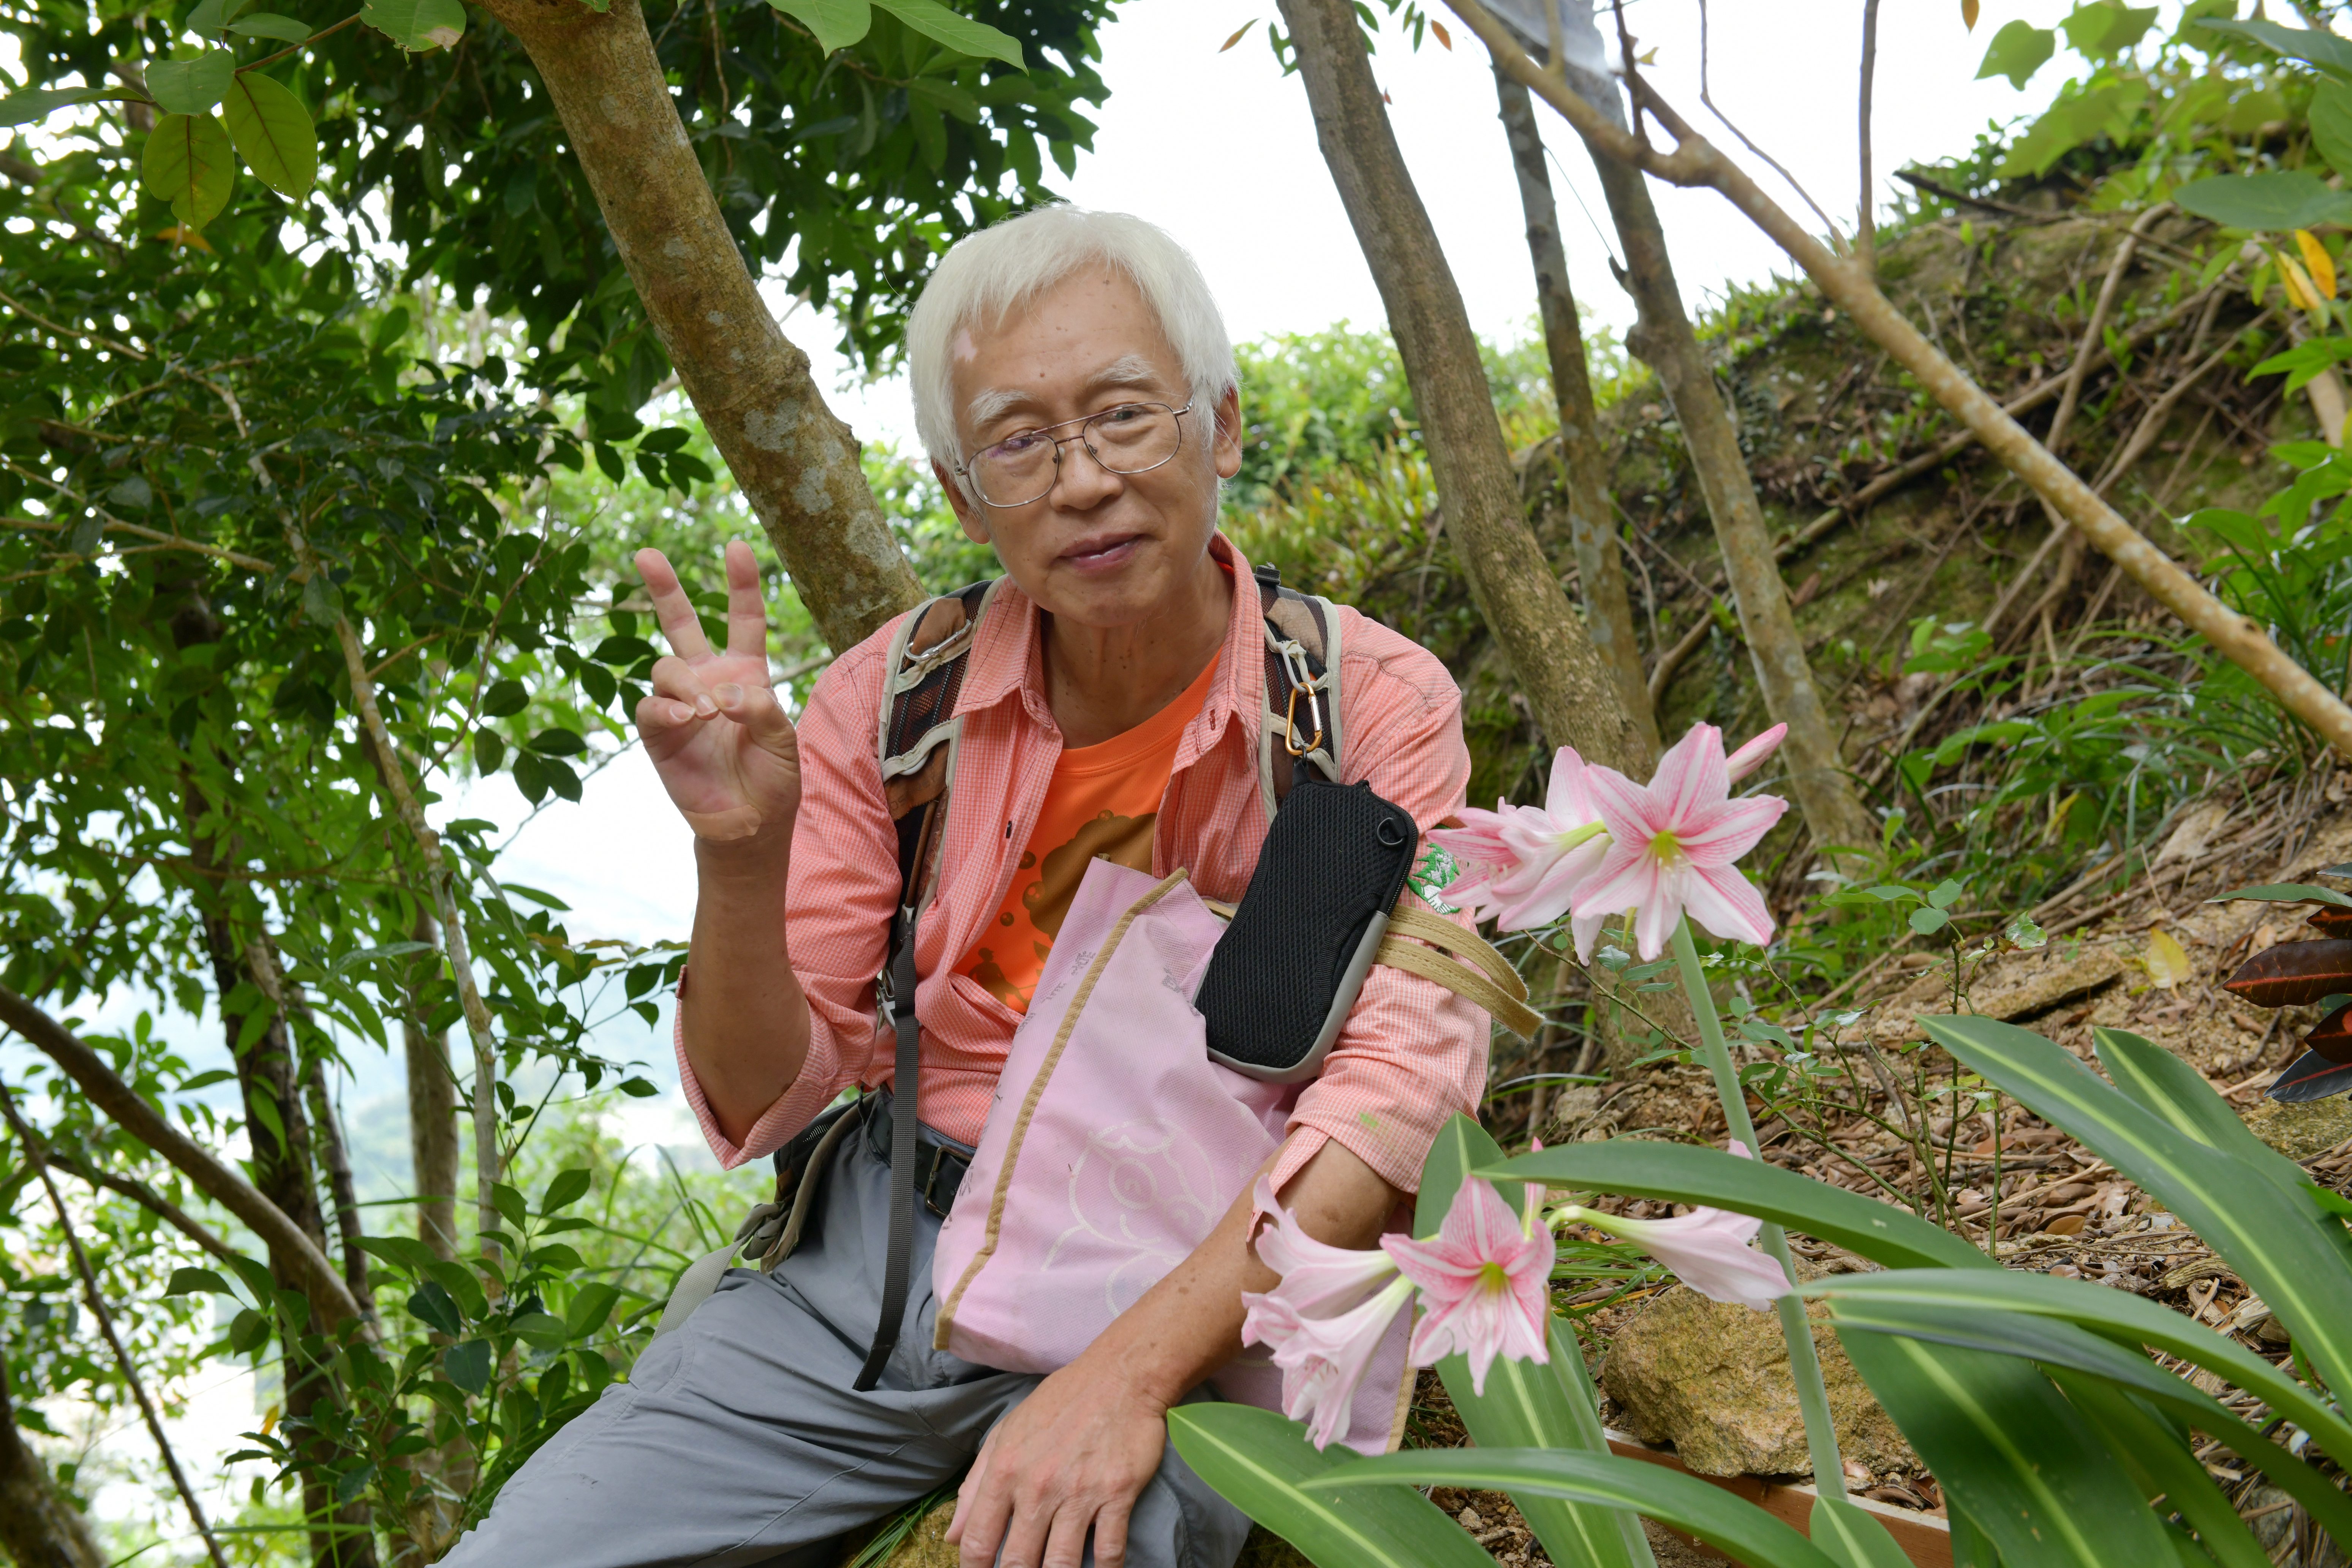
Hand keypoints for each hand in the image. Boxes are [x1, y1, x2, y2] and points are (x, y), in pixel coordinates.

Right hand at [633, 541, 800, 844]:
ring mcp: (680, 705)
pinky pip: (651, 707)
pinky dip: (668, 709)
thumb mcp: (784, 743)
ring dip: (686, 682)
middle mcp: (708, 680)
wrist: (751, 824)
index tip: (737, 546)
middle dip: (664, 588)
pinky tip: (689, 719)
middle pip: (682, 624)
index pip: (744, 620)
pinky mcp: (659, 733)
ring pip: (666, 666)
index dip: (741, 584)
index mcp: (746, 674)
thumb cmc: (773, 780)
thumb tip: (726, 694)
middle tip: (646, 554)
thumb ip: (764, 711)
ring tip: (707, 711)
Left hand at [947, 1355, 1167, 1567]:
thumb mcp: (1006, 1434)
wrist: (1119, 1377)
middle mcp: (1037, 1486)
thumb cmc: (1059, 1404)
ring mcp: (1079, 1493)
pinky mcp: (1117, 1494)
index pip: (978, 1542)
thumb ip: (976, 1486)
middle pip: (1019, 1563)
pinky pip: (1108, 1551)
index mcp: (1004, 1470)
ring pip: (1061, 1564)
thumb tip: (953, 1536)